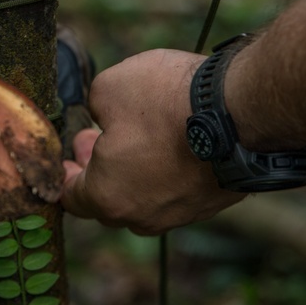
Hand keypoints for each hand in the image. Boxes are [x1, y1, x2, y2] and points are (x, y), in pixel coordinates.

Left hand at [60, 49, 243, 234]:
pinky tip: (173, 142)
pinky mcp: (214, 203)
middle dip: (98, 169)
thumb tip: (104, 115)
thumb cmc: (167, 101)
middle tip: (94, 140)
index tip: (64, 159)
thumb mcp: (108, 87)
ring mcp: (182, 214)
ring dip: (135, 171)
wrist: (241, 111)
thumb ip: (94, 106)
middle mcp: (143, 217)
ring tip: (136, 138)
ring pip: (146, 198)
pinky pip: (179, 190)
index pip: (72, 198)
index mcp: (108, 197)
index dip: (64, 175)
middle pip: (109, 201)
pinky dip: (169, 170)